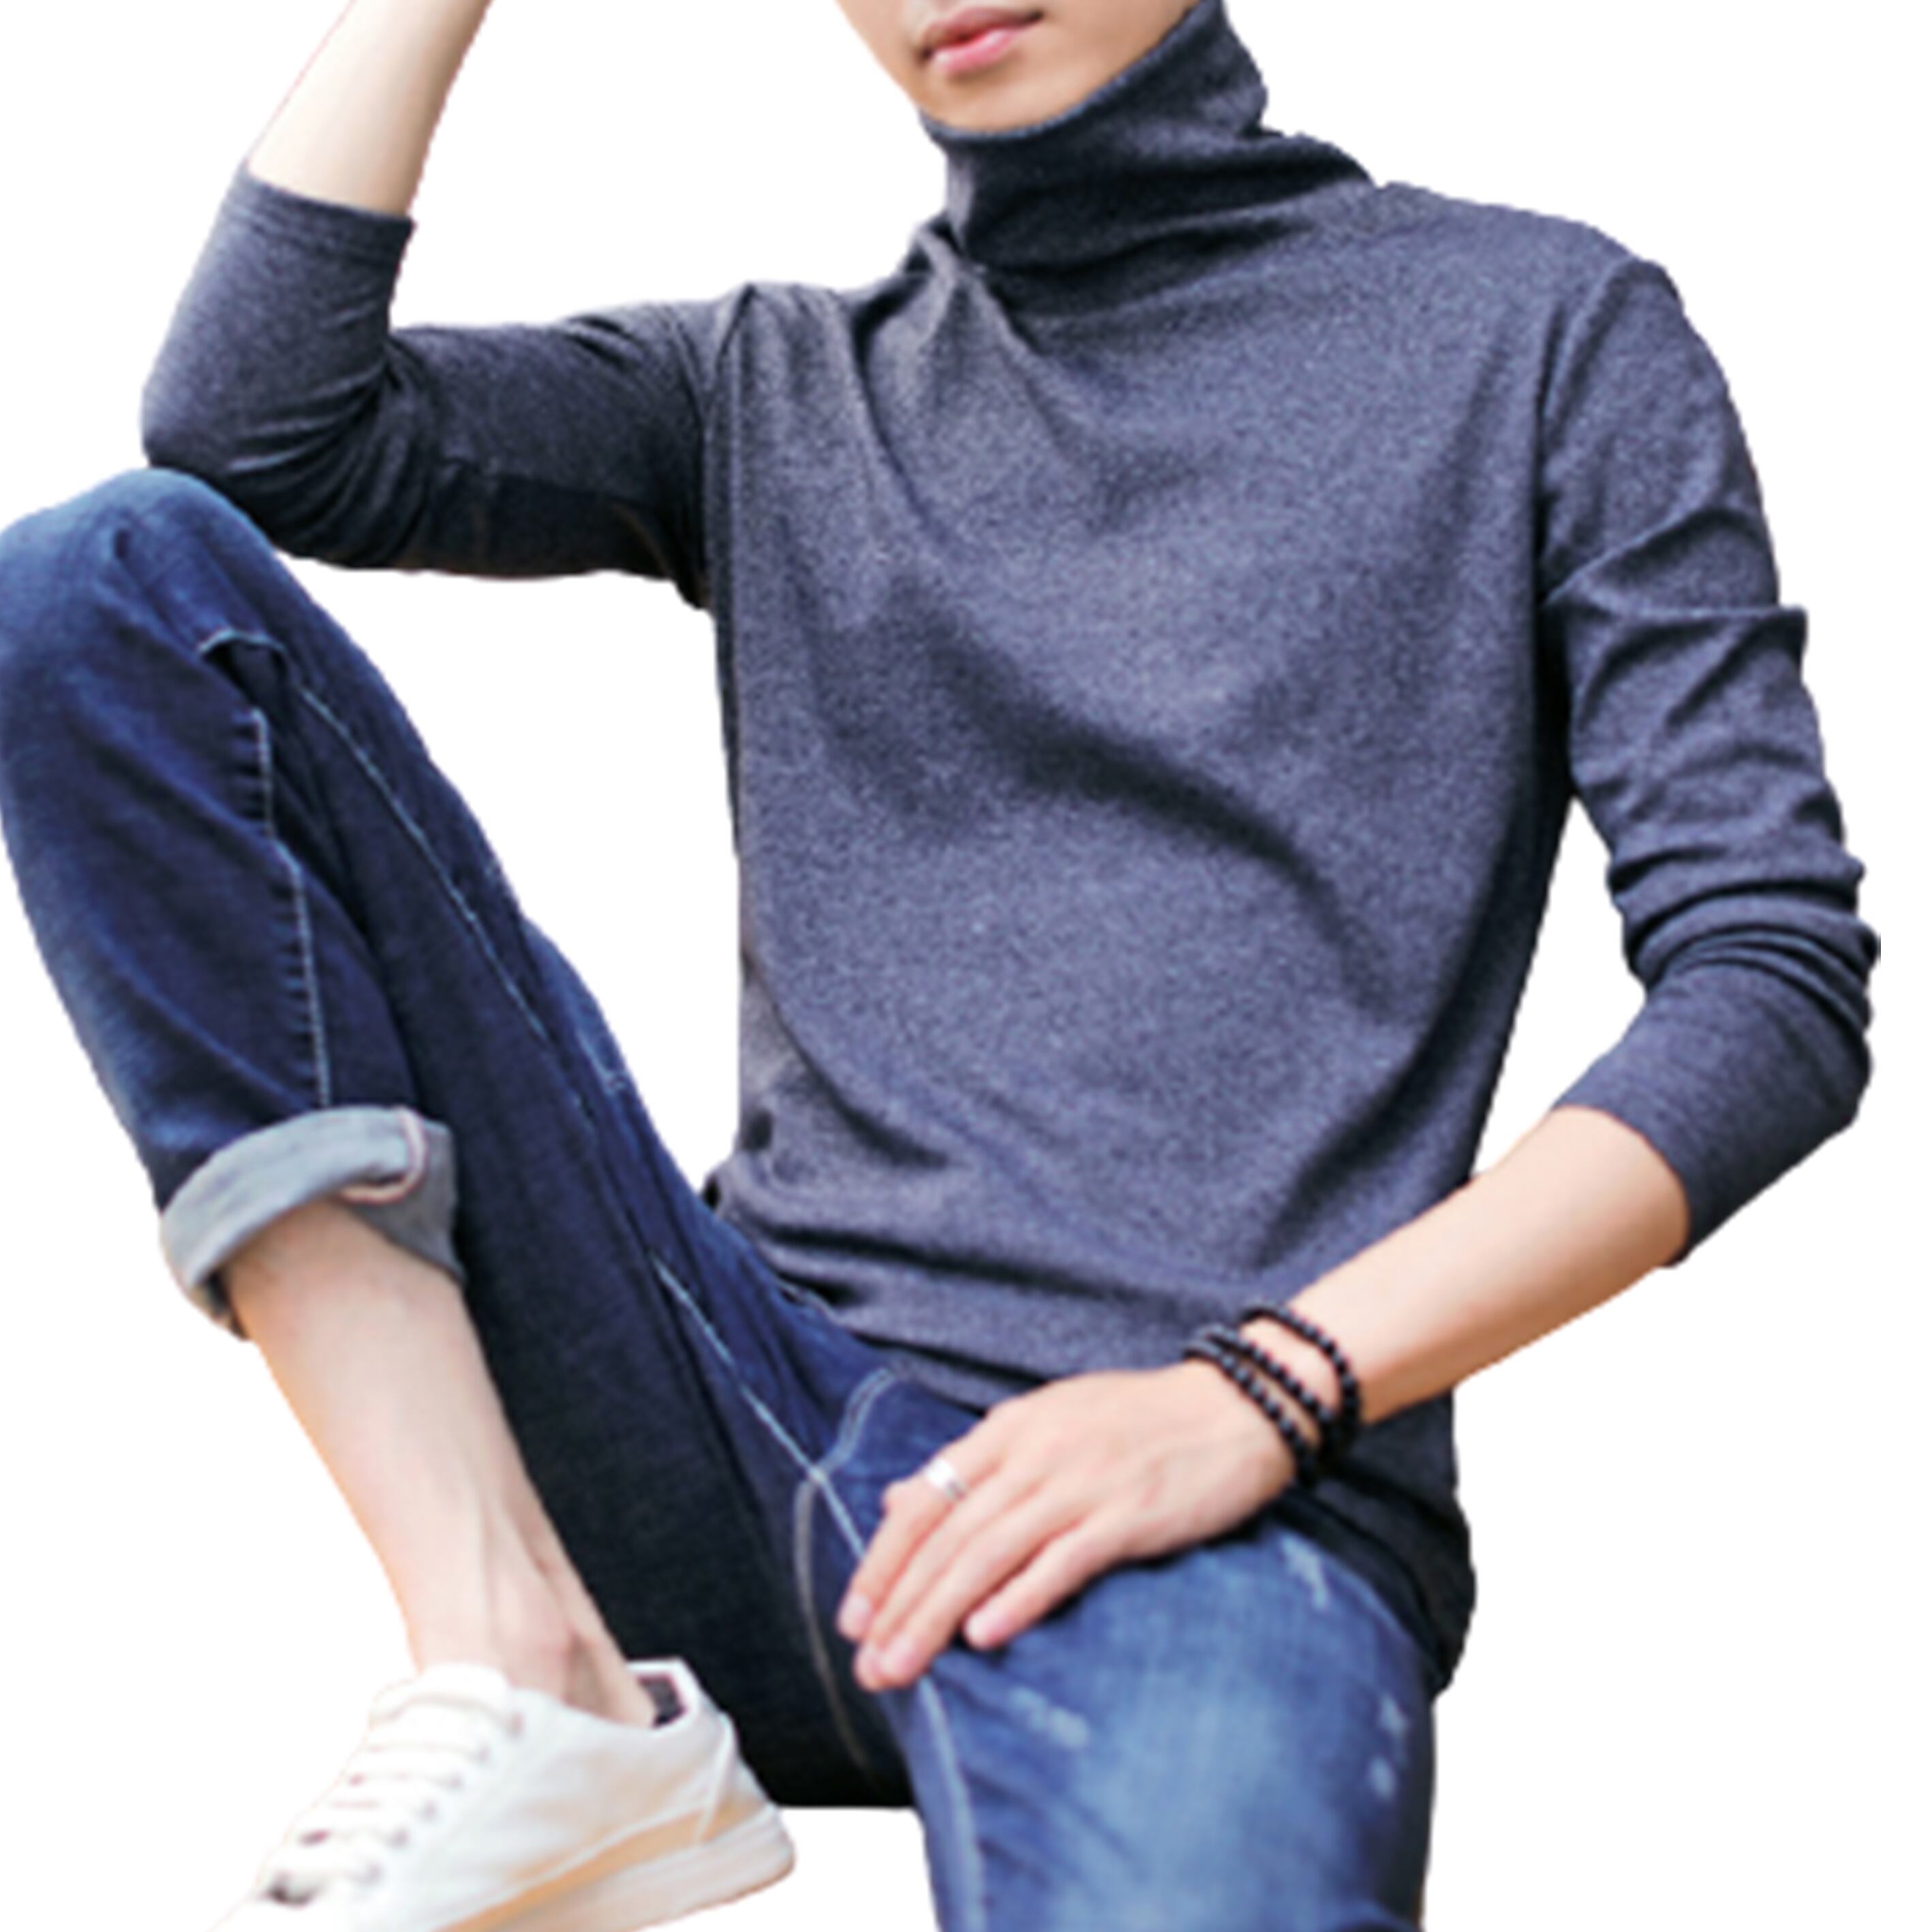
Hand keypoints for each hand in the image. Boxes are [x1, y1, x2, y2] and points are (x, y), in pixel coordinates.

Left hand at [835, 1359, 1298, 1690]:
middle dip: (900, 1604)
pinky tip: (985, 1636)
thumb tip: (899, 1500)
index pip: (926, 1498)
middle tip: (868, 1665)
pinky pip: (1062, 1560)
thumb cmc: (1139, 1422)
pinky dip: (1019, 1598)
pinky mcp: (1128, 1514)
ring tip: (904, 1665)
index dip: (884, 1559)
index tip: (852, 1615)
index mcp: (1010, 1428)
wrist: (1238, 1407)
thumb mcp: (1047, 1423)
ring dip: (939, 1614)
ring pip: (990, 1553)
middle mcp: (1035, 1452)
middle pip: (949, 1535)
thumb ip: (975, 1464)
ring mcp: (1081, 1482)